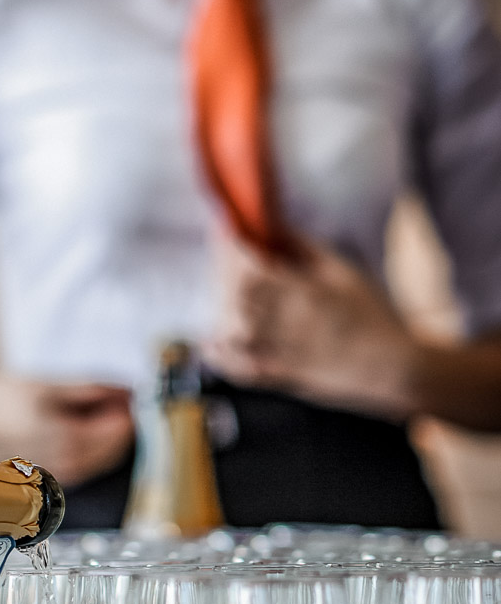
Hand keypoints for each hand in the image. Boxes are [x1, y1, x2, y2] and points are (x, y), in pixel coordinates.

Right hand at [0, 370, 133, 486]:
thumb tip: (130, 392)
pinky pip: (87, 464)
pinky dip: (93, 447)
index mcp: (66, 437)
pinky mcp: (53, 479)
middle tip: (115, 400)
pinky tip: (82, 431)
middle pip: (112, 448)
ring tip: (95, 412)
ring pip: (101, 459)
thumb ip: (93, 390)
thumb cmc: (6, 399)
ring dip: (107, 437)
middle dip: (118, 424)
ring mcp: (60, 474)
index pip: (116, 431)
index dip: (126, 411)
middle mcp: (66, 461)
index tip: (128, 394)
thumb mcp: (50, 386)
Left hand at [206, 229, 418, 419]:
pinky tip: (210, 344)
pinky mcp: (285, 376)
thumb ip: (308, 250)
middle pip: (238, 298)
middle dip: (224, 274)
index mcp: (308, 293)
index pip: (254, 269)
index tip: (225, 231)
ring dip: (222, 312)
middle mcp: (292, 323)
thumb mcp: (345, 273)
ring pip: (236, 332)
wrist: (394, 366)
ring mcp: (286, 352)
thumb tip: (276, 227)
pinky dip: (223, 358)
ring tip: (223, 296)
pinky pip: (244, 369)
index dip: (233, 250)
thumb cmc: (373, 316)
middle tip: (225, 260)